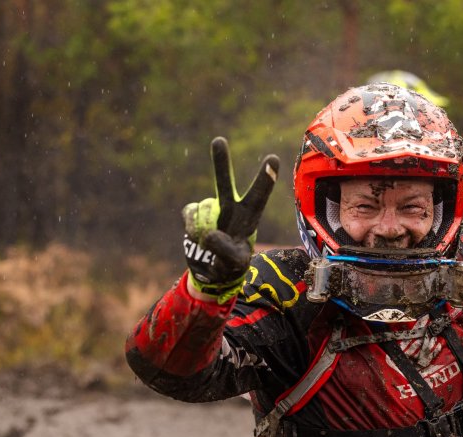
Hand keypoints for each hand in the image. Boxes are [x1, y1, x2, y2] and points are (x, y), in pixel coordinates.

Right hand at [182, 137, 278, 302]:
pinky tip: (197, 237)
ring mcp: (212, 208)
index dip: (265, 178)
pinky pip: (189, 212)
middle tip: (218, 140)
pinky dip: (190, 226)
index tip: (273, 159)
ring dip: (202, 226)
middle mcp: (231, 207)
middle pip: (225, 182)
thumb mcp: (235, 263)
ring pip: (203, 207)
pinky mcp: (195, 213)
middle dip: (221, 162)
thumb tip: (209, 232)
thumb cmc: (232, 266)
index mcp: (249, 216)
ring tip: (209, 243)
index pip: (259, 195)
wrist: (211, 271)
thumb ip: (224, 250)